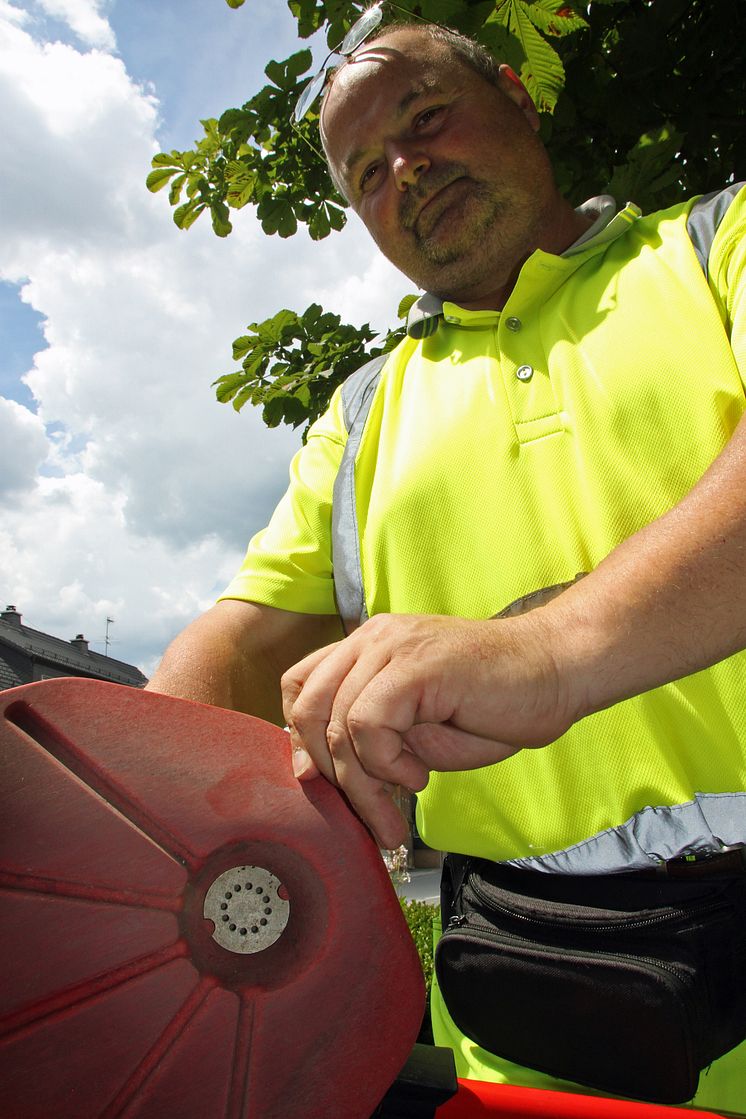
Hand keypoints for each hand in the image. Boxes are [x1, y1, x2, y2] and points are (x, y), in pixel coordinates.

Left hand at [281, 612, 574, 847]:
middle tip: (366, 812)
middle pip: (309, 707)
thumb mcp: (418, 729)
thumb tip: (324, 773)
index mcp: (368, 647)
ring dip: (364, 782)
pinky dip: (387, 762)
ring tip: (399, 804)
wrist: (556, 674)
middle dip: (330, 773)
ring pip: (339, 723)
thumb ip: (372, 740)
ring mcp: (392, 646)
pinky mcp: (416, 665)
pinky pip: (369, 723)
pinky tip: (420, 775)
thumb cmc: (494, 705)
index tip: (323, 781)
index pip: (300, 685)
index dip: (301, 737)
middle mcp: (373, 639)